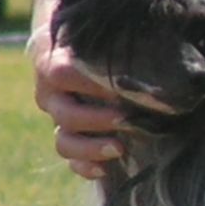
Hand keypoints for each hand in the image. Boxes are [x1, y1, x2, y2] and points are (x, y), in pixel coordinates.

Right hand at [30, 19, 124, 178]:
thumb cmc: (98, 38)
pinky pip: (70, 161)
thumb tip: (154, 39)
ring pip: (63, 141)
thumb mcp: (103, 35)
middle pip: (64, 113)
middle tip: (126, 119)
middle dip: (97, 120)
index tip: (120, 88)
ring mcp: (58, 119)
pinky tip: (104, 169)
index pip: (62, 74)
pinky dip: (85, 168)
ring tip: (120, 148)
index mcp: (52, 62)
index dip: (91, 84)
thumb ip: (116, 44)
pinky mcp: (69, 138)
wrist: (78, 47)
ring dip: (91, 148)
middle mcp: (50, 94)